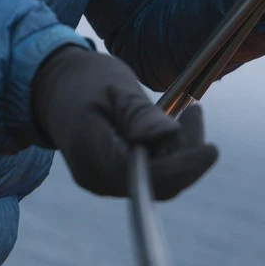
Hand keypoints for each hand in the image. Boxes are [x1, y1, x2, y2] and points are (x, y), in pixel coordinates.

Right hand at [31, 46, 217, 198]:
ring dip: (179, 151)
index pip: (147, 176)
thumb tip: (167, 136)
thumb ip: (139, 114)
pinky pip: (148, 175)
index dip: (184, 167)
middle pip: (158, 184)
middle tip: (194, 113)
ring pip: (157, 181)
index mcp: (93, 154)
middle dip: (186, 155)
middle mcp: (98, 178)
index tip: (212, 149)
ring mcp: (103, 182)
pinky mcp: (111, 178)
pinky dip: (167, 153)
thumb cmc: (84, 81)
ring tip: (188, 113)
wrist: (52, 88)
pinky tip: (171, 125)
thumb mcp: (114, 87)